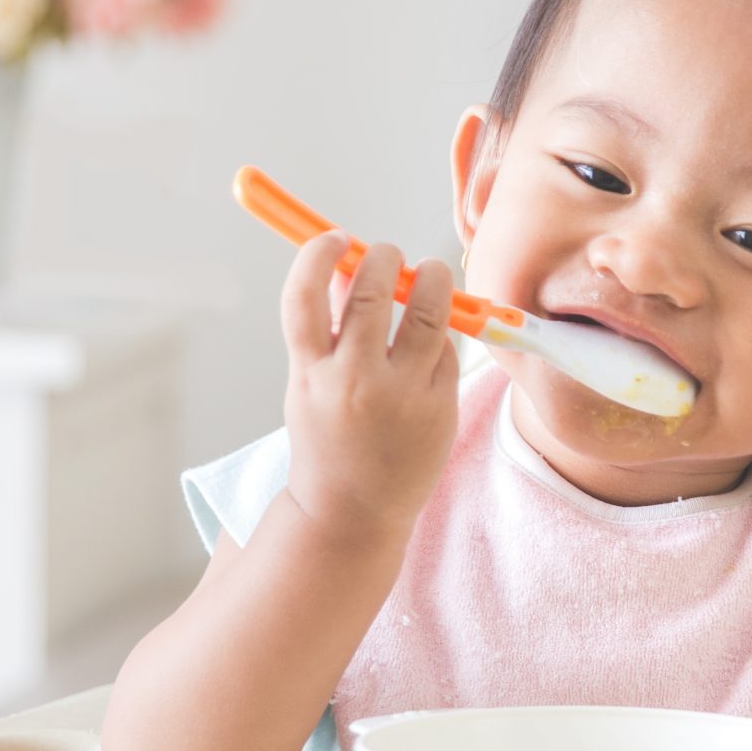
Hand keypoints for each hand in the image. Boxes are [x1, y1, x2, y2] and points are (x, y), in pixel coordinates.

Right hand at [279, 231, 459, 542]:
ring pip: (425, 311)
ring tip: (430, 273)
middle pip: (371, 292)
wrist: (351, 512)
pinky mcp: (439, 407)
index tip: (334, 238)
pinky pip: (446, 350)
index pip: (305, 295)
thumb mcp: (310, 383)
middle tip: (388, 254)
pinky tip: (432, 338)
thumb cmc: (328, 440)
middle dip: (382, 258)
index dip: (318, 255)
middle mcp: (354, 382)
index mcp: (310, 374)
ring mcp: (401, 396)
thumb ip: (327, 329)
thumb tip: (346, 267)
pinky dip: (440, 334)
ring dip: (430, 278)